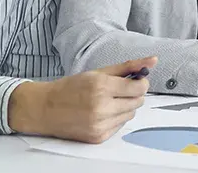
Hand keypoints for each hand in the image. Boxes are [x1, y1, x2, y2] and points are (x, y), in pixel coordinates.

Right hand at [9, 56, 156, 142]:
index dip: (141, 83)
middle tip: (119, 90)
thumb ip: (128, 66)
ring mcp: (99, 124)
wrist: (45, 108)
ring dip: (124, 106)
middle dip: (133, 94)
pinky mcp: (98, 137)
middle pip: (138, 101)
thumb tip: (152, 60)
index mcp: (101, 86)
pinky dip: (115, 118)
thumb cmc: (71, 88)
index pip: (140, 87)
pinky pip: (120, 126)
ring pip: (130, 114)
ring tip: (107, 101)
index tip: (135, 80)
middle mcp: (101, 107)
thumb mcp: (99, 72)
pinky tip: (101, 113)